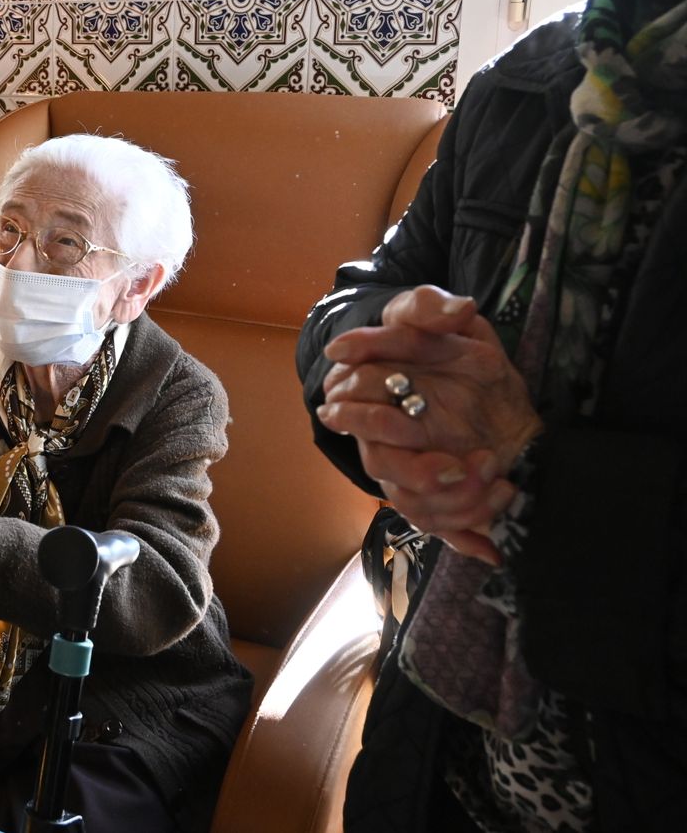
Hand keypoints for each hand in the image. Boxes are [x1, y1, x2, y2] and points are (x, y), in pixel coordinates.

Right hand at [315, 286, 541, 564]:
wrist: (474, 385)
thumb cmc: (446, 348)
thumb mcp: (445, 320)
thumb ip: (434, 308)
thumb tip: (456, 308)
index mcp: (368, 395)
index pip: (353, 412)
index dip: (371, 420)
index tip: (414, 422)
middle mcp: (380, 440)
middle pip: (382, 467)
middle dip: (421, 473)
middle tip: (465, 468)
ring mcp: (404, 470)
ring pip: (411, 504)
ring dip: (455, 503)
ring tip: (499, 482)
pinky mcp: (431, 497)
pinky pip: (437, 527)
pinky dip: (465, 537)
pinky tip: (493, 545)